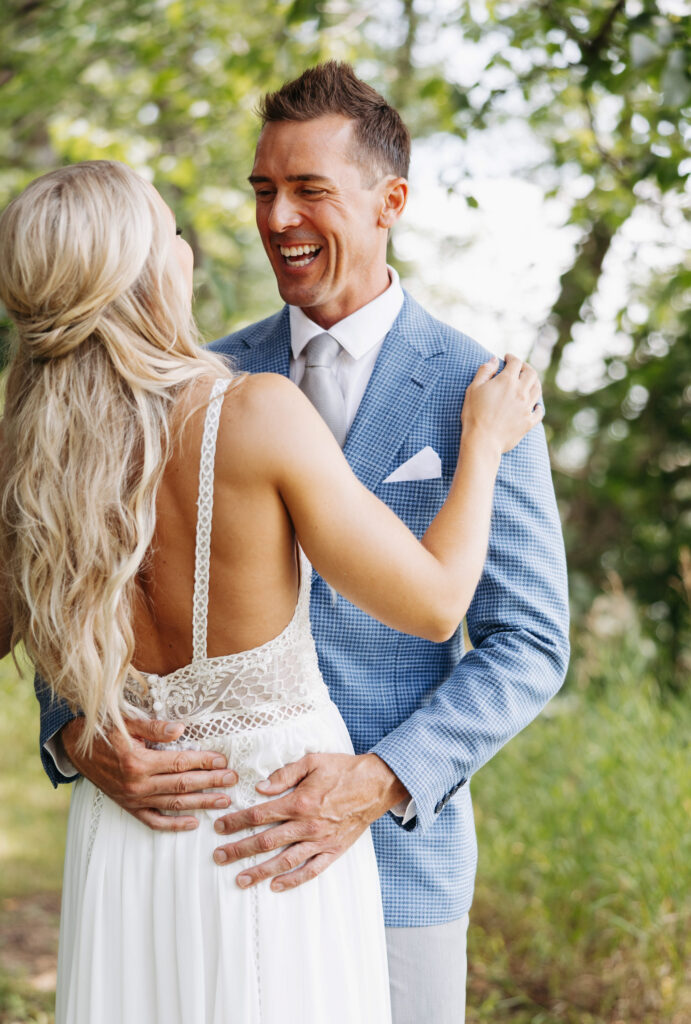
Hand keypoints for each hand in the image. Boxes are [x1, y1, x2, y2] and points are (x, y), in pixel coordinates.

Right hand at [61, 716, 237, 830]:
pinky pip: (153, 821)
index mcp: (138, 761)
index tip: (223, 760)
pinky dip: (173, 825)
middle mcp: (137, 784)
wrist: (76, 747)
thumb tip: (181, 729)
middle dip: (211, 782)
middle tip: (232, 780)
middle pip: (182, 784)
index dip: (204, 762)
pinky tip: (192, 823)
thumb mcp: (128, 722)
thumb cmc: (104, 730)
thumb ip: (155, 727)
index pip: (181, 763)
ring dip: (200, 803)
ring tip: (223, 801)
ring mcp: (133, 798)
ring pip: (173, 804)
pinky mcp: (128, 806)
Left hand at [212, 752, 407, 890]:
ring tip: (240, 880)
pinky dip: (293, 880)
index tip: (220, 828)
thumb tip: (260, 787)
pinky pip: (311, 870)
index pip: (260, 815)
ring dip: (260, 871)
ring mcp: (321, 841)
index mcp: (299, 802)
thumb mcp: (312, 761)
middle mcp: (307, 825)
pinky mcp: (334, 851)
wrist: (375, 785)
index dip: (236, 822)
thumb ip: (284, 774)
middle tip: (219, 858)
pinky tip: (276, 886)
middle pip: (266, 841)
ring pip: (285, 860)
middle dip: (239, 850)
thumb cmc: (343, 770)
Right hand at [461, 353, 543, 456]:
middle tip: (520, 368)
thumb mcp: (473, 389)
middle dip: (526, 367)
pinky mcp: (529, 422)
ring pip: (538, 389)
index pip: (515, 362)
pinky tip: (536, 405)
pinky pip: (539, 411)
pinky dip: (539, 406)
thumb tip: (494, 359)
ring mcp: (526, 407)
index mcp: (506, 381)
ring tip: (528, 383)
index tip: (508, 358)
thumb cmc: (474, 414)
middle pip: (531, 373)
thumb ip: (485, 371)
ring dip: (534, 383)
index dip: (512, 358)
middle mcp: (520, 392)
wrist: (482, 440)